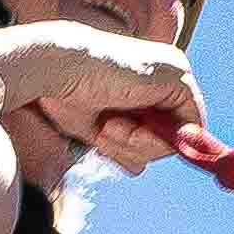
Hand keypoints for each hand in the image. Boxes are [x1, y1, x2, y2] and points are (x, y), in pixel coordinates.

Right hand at [0, 18, 208, 171]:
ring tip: (105, 125)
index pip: (168, 128)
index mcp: (149, 81)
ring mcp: (175, 74)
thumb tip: (142, 169)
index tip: (109, 141)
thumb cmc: (64, 92)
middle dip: (138, 147)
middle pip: (173, 137)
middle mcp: (169, 73)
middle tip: (104, 132)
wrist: (51, 64)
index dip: (145, 146)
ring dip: (136, 145)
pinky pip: (182, 131)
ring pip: (176, 139)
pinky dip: (148, 139)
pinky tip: (116, 124)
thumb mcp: (96, 126)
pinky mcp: (176, 78)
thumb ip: (123, 144)